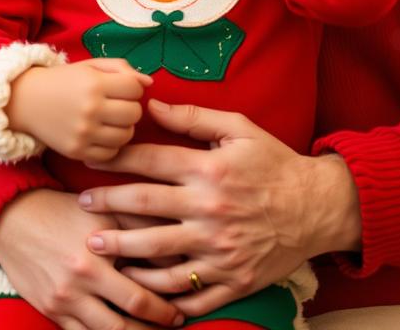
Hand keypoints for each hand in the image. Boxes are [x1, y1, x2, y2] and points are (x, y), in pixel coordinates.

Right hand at [0, 188, 184, 328]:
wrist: (11, 218)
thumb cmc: (61, 210)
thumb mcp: (101, 209)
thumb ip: (137, 222)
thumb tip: (173, 241)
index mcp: (96, 254)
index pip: (141, 292)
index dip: (165, 307)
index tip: (182, 310)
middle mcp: (80, 281)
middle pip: (127, 320)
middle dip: (155, 328)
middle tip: (174, 327)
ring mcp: (64, 300)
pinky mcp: (50, 311)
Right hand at [7, 59, 151, 162]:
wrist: (26, 101)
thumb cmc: (64, 80)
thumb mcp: (90, 66)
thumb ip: (121, 68)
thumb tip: (149, 82)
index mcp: (94, 83)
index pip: (135, 88)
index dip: (131, 87)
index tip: (120, 88)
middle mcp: (90, 109)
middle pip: (134, 113)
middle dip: (129, 107)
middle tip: (116, 105)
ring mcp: (83, 133)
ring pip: (126, 136)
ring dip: (122, 127)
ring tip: (109, 120)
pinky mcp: (77, 152)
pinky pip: (111, 154)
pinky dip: (110, 146)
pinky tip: (100, 134)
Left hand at [78, 100, 360, 316]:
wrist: (318, 208)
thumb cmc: (274, 163)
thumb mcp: (239, 129)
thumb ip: (194, 118)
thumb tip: (152, 105)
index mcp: (209, 171)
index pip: (150, 162)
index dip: (115, 159)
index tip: (89, 157)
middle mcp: (210, 211)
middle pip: (145, 209)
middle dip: (107, 207)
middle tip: (81, 206)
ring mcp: (220, 250)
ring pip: (159, 256)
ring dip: (124, 252)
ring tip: (96, 247)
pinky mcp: (232, 280)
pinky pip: (190, 294)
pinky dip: (162, 294)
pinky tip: (139, 286)